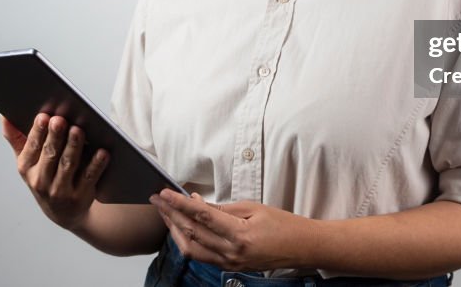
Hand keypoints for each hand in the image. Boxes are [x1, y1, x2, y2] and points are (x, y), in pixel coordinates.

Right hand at [1, 113, 108, 230]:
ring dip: (73, 147)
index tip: (43, 116)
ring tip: (78, 130)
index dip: (37, 132)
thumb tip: (5, 115)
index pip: (32, 147)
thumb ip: (17, 138)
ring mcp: (61, 190)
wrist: (64, 213)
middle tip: (60, 120)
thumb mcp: (28, 162)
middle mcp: (41, 180)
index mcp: (27, 168)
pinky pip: (89, 178)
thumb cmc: (45, 178)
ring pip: (68, 165)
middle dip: (55, 136)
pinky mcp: (80, 196)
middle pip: (50, 154)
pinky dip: (96, 165)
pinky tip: (102, 152)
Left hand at [149, 189, 316, 270]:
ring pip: (191, 249)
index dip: (181, 204)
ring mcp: (229, 263)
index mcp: (239, 235)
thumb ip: (224, 208)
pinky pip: (201, 256)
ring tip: (166, 213)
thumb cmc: (284, 224)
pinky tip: (183, 228)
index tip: (166, 194)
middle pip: (192, 233)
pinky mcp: (230, 267)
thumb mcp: (255, 208)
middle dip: (171, 215)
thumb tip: (198, 203)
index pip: (202, 216)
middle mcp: (231, 252)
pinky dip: (189, 241)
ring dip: (175, 230)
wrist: (302, 248)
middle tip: (158, 200)